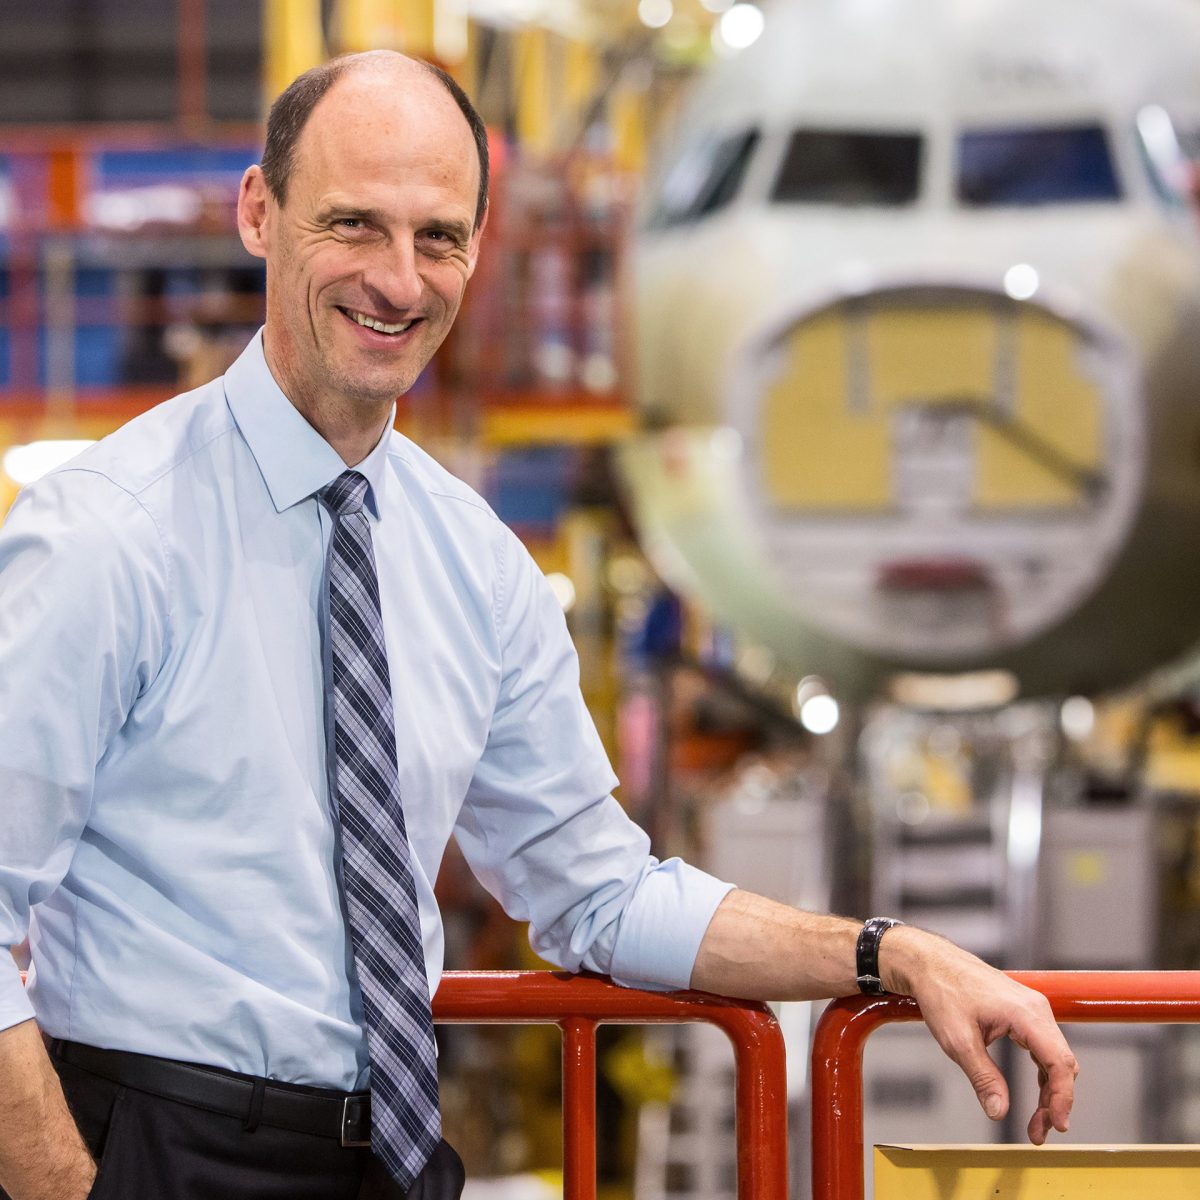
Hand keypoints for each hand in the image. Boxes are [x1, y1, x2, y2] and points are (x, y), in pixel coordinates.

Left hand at [882, 925, 1077, 1143]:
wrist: (928, 963)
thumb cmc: (942, 991)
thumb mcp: (958, 1041)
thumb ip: (983, 1077)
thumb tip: (1000, 1111)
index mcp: (1026, 1013)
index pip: (1060, 1062)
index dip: (1063, 1098)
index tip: (1057, 1125)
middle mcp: (1036, 1008)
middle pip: (1062, 1062)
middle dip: (1055, 1101)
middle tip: (1038, 1132)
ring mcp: (1031, 1008)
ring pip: (1054, 1057)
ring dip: (1049, 1090)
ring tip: (1036, 1121)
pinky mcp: (1022, 1011)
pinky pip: (1042, 1047)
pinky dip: (1041, 1072)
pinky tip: (1034, 1094)